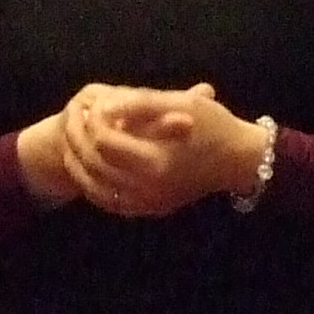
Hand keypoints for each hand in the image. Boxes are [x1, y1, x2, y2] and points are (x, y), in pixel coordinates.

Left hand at [53, 82, 265, 218]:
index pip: (104, 141)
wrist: (240, 160)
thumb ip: (139, 104)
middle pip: (95, 166)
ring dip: (79, 164)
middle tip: (73, 120)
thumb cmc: (215, 125)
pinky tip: (87, 168)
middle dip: (78, 140)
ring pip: (96, 188)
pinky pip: (110, 203)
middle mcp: (149, 188)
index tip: (91, 105)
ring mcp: (150, 203)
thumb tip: (102, 106)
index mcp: (156, 161)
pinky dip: (93, 186)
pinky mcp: (151, 209)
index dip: (92, 121)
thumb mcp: (181, 103)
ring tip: (73, 141)